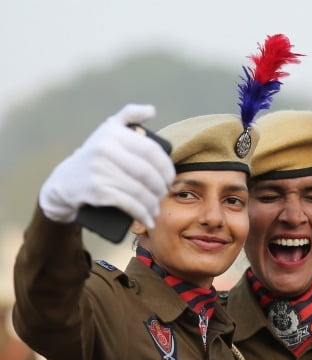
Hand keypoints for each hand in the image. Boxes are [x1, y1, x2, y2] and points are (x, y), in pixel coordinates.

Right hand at [39, 104, 174, 227]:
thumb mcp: (107, 130)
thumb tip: (151, 110)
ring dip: (152, 203)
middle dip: (160, 187)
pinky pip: (128, 204)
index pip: (150, 150)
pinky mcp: (96, 190)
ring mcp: (100, 170)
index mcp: (113, 134)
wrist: (63, 182)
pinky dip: (142, 214)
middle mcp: (105, 149)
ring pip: (139, 190)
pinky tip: (148, 219)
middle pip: (147, 172)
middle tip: (164, 194)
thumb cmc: (94, 156)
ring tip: (156, 208)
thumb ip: (129, 115)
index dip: (165, 166)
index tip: (170, 178)